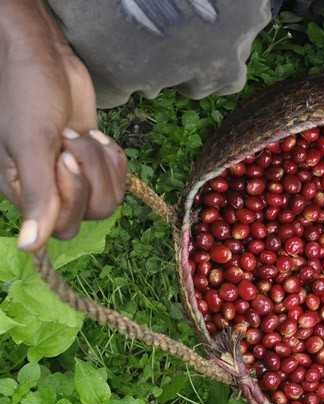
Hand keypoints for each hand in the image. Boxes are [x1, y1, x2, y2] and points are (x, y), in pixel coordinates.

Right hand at [0, 1, 126, 251]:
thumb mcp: (31, 144)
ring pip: (109, 199)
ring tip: (83, 133)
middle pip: (93, 214)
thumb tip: (29, 247)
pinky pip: (118, 180)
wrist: (41, 54)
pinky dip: (114, 158)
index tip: (63, 155)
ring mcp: (72, 175)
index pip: (64, 227)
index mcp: (23, 191)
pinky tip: (99, 135)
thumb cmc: (26, 93)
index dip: (74, 194)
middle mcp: (47, 189)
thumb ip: (37, 197)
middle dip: (91, 174)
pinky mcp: (91, 160)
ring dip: (103, 164)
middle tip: (72, 137)